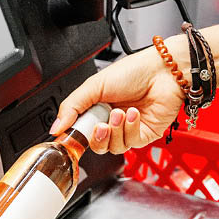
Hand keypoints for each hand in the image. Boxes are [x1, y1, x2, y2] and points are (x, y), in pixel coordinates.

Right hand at [51, 39, 184, 153]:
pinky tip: (134, 114)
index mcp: (97, 109)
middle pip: (96, 145)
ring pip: (113, 147)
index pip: (81, 131)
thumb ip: (72, 107)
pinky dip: (131, 129)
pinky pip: (131, 143)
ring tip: (121, 113)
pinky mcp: (144, 135)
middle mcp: (112, 121)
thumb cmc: (133, 71)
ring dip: (116, 130)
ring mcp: (128, 130)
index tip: (71, 136)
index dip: (77, 136)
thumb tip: (56, 127)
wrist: (163, 71)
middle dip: (97, 137)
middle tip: (100, 124)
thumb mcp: (94, 86)